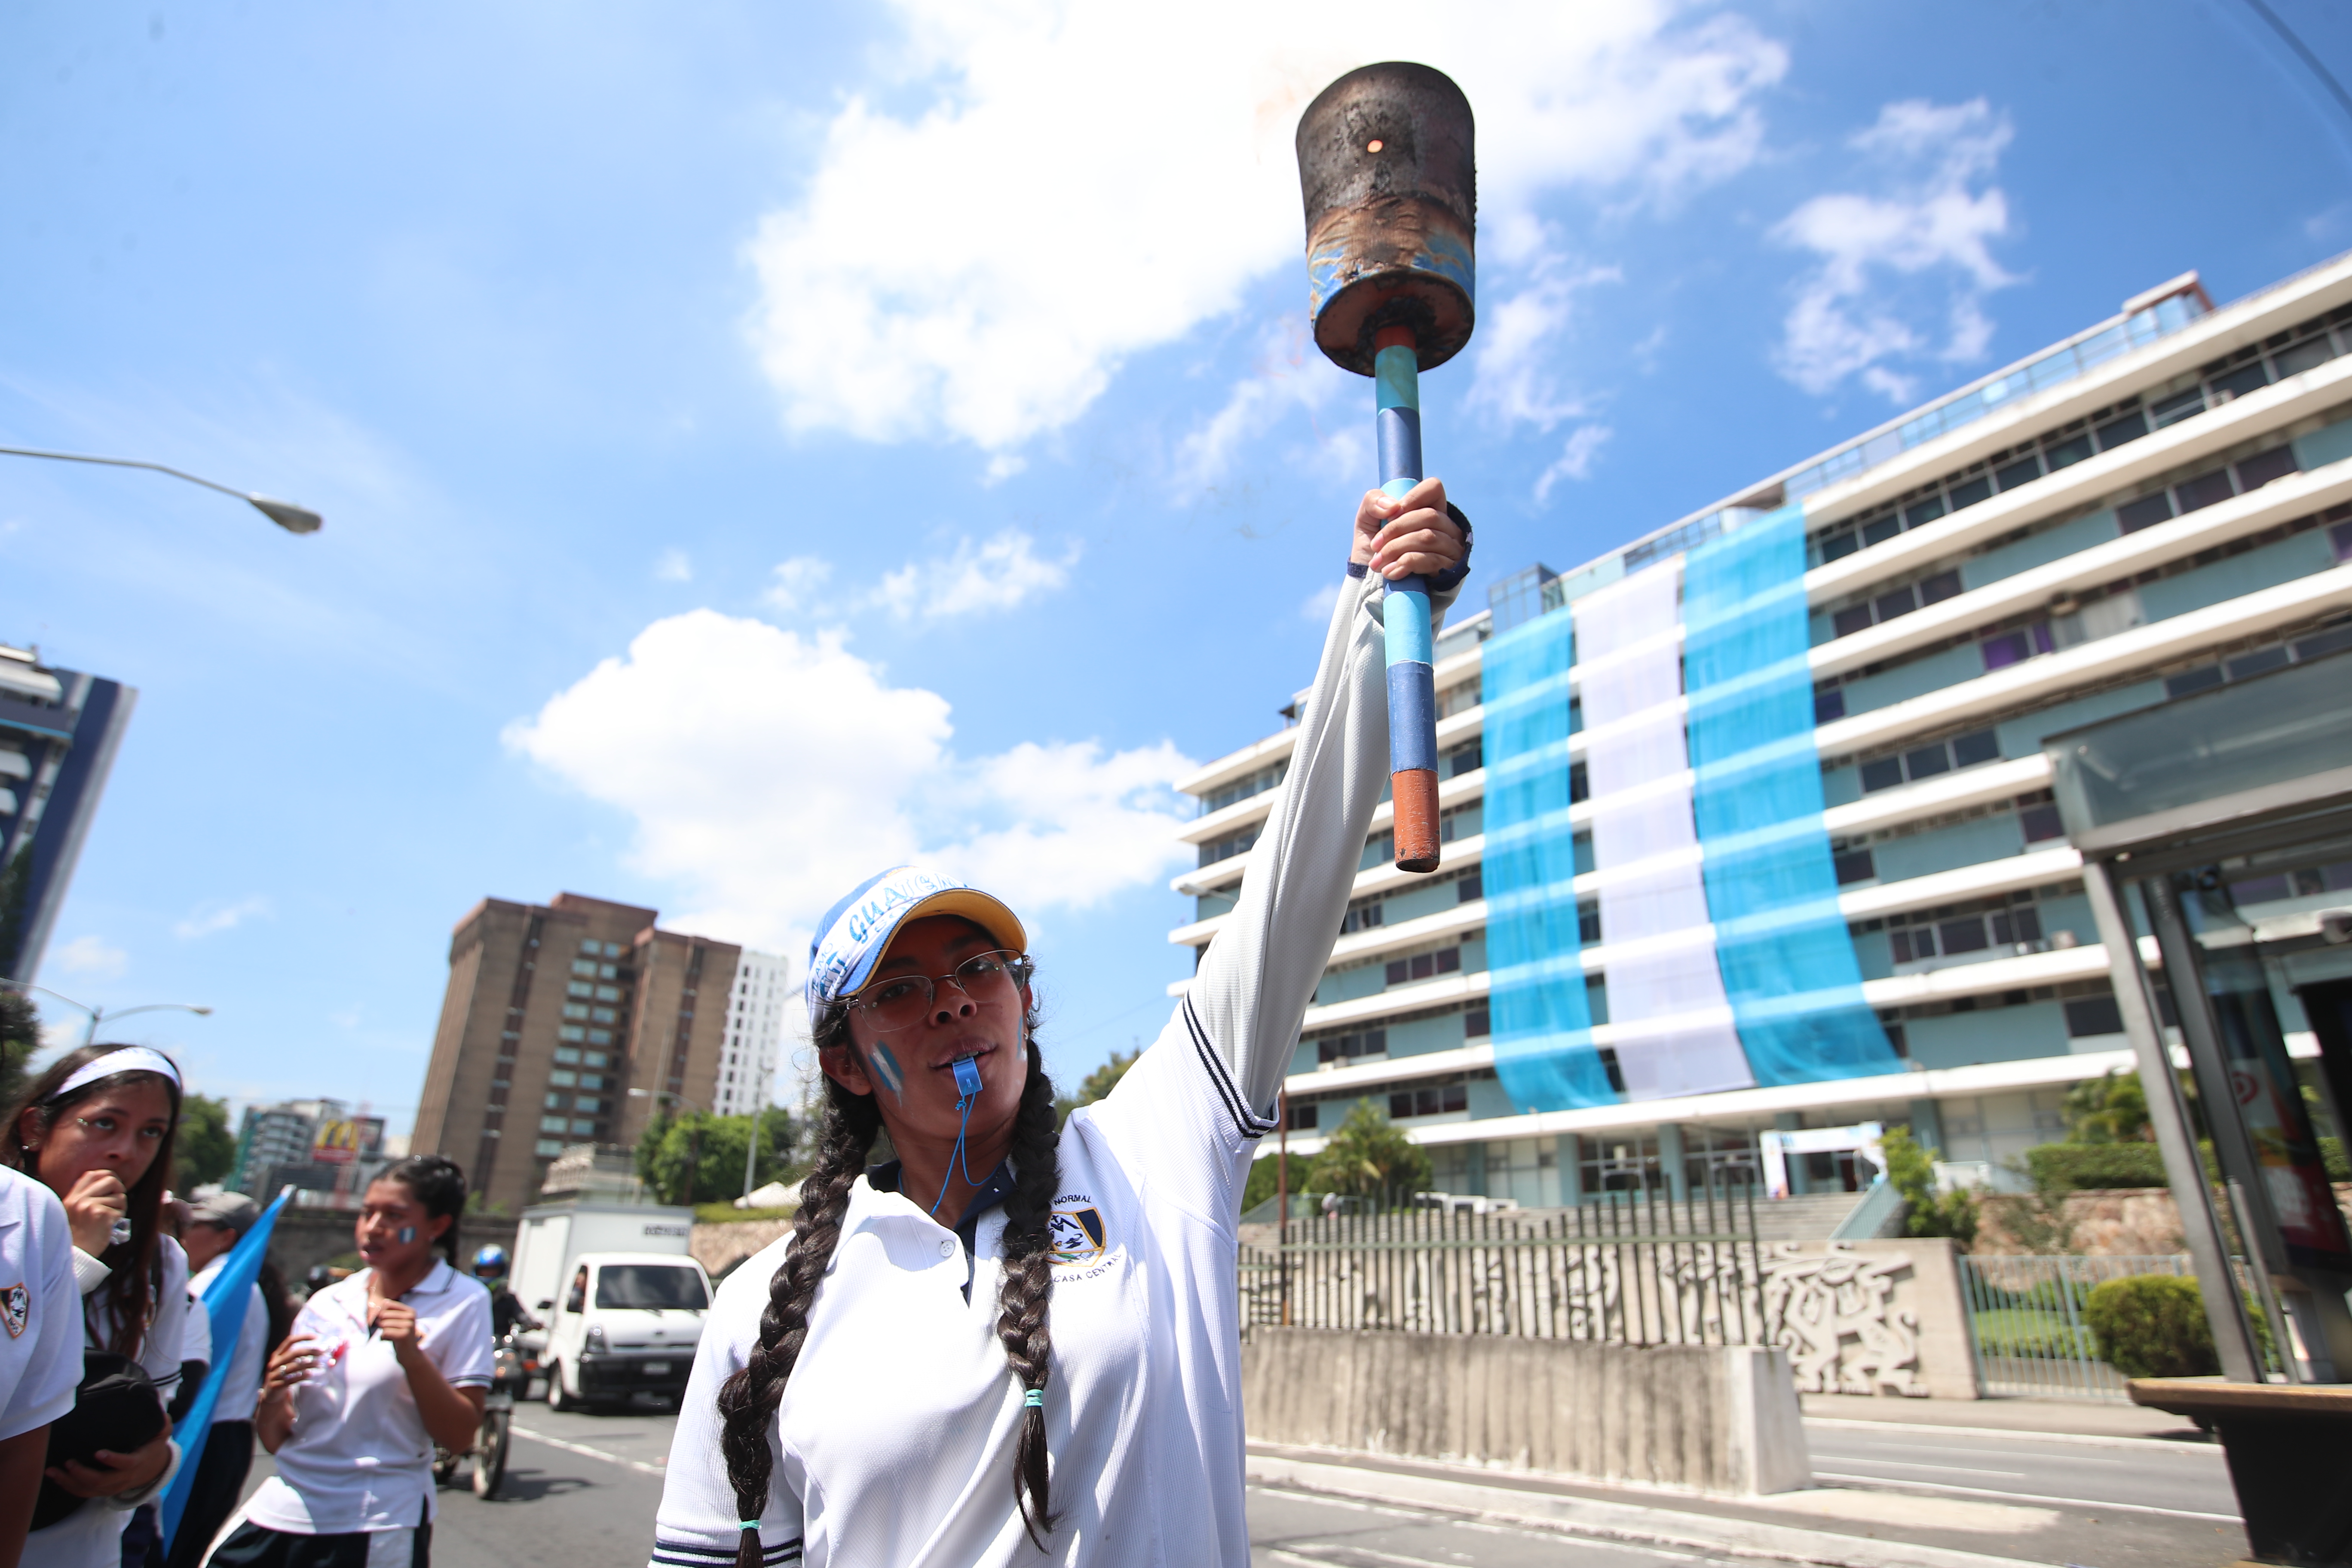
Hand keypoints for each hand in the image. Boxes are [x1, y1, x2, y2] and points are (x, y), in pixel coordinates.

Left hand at [45, 1429, 171, 1497]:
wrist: (152, 1469)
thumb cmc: (152, 1446)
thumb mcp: (161, 1433)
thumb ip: (161, 1421)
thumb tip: (157, 1403)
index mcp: (138, 1462)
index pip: (126, 1464)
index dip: (112, 1460)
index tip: (98, 1453)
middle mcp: (124, 1478)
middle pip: (101, 1481)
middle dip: (82, 1473)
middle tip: (68, 1462)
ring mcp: (112, 1487)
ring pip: (88, 1490)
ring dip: (69, 1481)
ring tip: (53, 1471)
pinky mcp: (102, 1492)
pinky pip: (83, 1494)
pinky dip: (68, 1487)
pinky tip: (56, 1477)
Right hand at [61, 1170, 128, 1256]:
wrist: (77, 1256)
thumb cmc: (79, 1237)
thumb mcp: (73, 1213)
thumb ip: (84, 1198)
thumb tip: (108, 1182)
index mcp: (72, 1198)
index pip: (92, 1174)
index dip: (107, 1176)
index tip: (113, 1187)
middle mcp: (79, 1200)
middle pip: (110, 1180)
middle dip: (119, 1190)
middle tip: (117, 1203)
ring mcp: (90, 1206)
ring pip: (119, 1197)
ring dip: (120, 1209)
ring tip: (108, 1221)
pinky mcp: (101, 1215)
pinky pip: (121, 1210)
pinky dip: (119, 1219)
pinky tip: (109, 1227)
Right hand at [261, 1334, 318, 1395]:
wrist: (271, 1394)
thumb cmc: (284, 1375)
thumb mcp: (287, 1365)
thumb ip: (300, 1358)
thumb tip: (321, 1352)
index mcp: (277, 1355)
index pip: (290, 1341)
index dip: (302, 1337)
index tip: (316, 1337)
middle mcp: (274, 1363)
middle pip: (294, 1353)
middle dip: (309, 1351)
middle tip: (322, 1352)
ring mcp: (274, 1374)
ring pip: (294, 1366)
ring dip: (309, 1364)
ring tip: (319, 1364)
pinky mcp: (276, 1385)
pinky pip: (291, 1379)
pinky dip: (302, 1376)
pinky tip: (310, 1374)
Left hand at [371, 1300, 421, 1361]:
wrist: (409, 1354)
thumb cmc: (398, 1336)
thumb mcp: (395, 1322)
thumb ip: (384, 1314)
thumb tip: (373, 1313)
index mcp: (410, 1311)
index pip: (387, 1303)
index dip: (379, 1312)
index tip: (382, 1320)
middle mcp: (411, 1316)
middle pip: (383, 1314)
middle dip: (381, 1323)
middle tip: (388, 1330)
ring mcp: (408, 1325)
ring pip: (383, 1324)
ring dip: (383, 1331)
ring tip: (391, 1336)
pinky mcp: (404, 1335)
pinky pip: (385, 1332)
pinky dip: (383, 1337)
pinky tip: (391, 1340)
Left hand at [1352, 477, 1462, 580]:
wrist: (1374, 584)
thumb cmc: (1375, 548)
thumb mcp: (1366, 520)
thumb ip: (1373, 502)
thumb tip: (1393, 506)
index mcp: (1429, 508)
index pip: (1434, 488)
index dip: (1412, 498)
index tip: (1390, 515)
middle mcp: (1446, 526)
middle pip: (1428, 516)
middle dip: (1395, 530)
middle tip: (1375, 545)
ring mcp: (1451, 548)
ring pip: (1428, 538)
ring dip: (1396, 549)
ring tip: (1378, 563)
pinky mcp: (1448, 570)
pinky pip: (1430, 560)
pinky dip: (1405, 564)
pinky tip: (1390, 572)